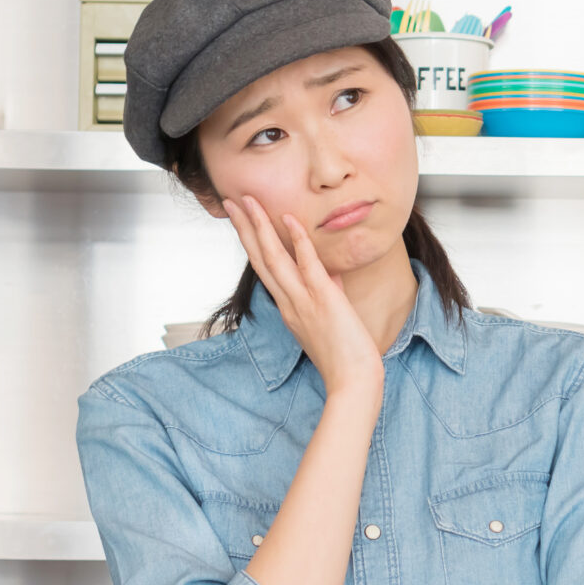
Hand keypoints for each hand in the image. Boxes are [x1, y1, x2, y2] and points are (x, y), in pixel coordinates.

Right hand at [222, 195, 383, 397]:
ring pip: (274, 257)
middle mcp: (289, 303)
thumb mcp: (330, 321)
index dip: (251, 242)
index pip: (265, 269)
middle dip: (244, 227)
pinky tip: (290, 218)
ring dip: (260, 226)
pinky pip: (308, 264)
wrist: (353, 383)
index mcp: (289, 309)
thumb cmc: (344, 358)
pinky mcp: (323, 300)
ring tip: (248, 201)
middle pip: (259, 258)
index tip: (242, 220)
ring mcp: (303, 301)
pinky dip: (298, 240)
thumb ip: (328, 294)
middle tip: (230, 201)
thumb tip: (331, 274)